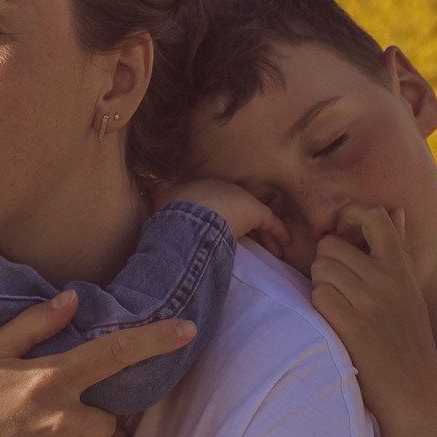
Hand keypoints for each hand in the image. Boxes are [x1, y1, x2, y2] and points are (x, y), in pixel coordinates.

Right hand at [160, 176, 287, 251]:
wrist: (185, 212)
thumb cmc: (172, 208)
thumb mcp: (161, 196)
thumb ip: (159, 191)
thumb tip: (151, 184)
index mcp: (207, 188)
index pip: (223, 203)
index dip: (228, 217)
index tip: (230, 229)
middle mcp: (227, 190)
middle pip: (243, 210)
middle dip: (250, 228)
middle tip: (257, 243)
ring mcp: (242, 200)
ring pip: (260, 218)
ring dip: (267, 236)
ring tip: (274, 252)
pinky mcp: (254, 212)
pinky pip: (272, 223)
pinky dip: (279, 232)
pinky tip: (285, 244)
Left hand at [307, 204, 436, 431]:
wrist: (414, 390)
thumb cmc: (408, 337)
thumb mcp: (409, 288)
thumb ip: (398, 247)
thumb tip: (396, 211)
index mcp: (401, 266)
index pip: (373, 215)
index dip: (349, 214)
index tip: (342, 230)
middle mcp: (386, 278)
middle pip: (330, 246)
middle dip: (326, 262)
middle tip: (337, 284)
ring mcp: (370, 301)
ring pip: (320, 269)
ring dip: (320, 284)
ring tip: (338, 304)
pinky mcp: (352, 325)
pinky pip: (318, 295)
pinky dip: (319, 306)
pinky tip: (334, 320)